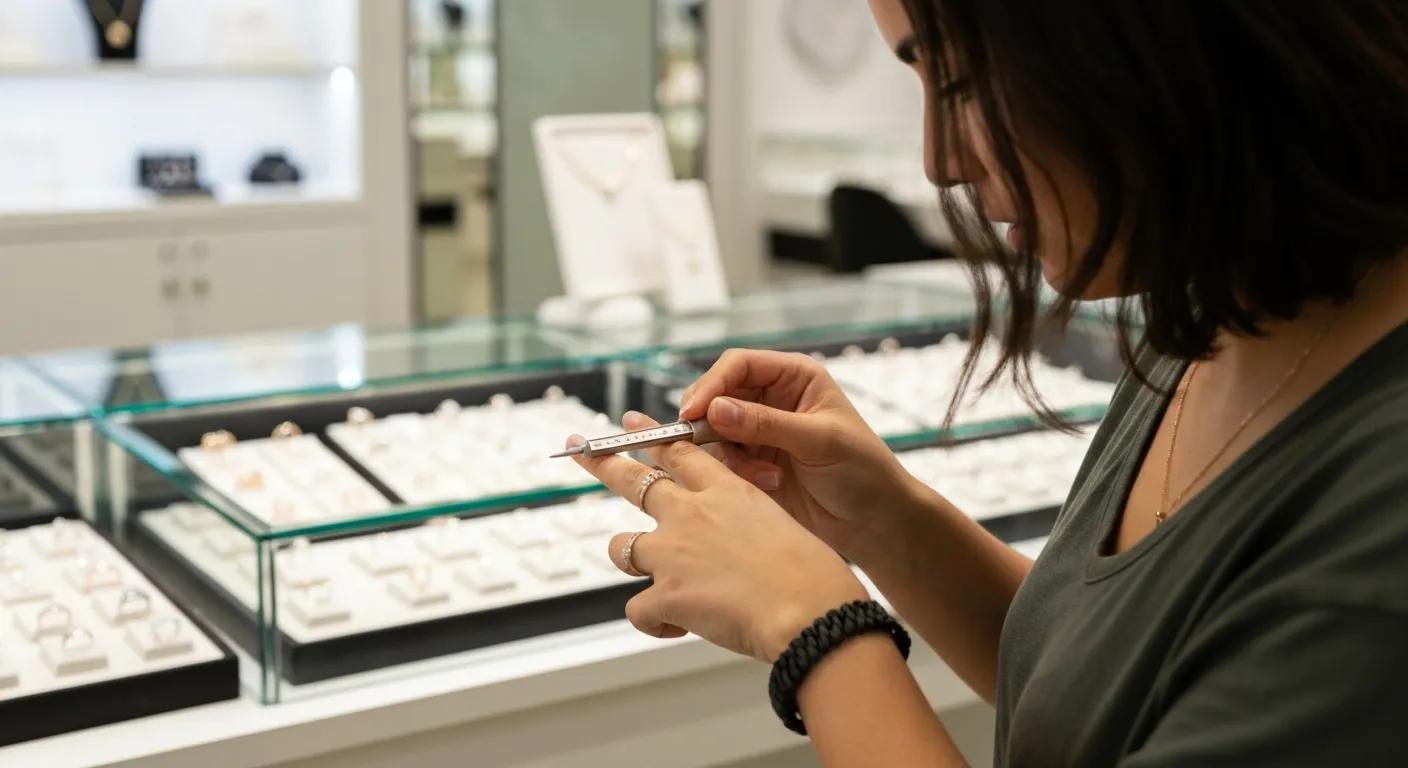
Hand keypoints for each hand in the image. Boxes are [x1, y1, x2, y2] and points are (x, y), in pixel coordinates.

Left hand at [567, 415, 868, 662]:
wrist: (811, 611)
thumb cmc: (814, 577)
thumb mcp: (783, 529)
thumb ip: (748, 529)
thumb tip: (737, 550)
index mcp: (727, 491)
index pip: (680, 451)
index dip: (652, 436)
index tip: (633, 423)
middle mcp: (692, 513)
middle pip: (634, 478)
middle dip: (602, 464)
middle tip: (580, 452)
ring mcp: (672, 552)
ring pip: (621, 547)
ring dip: (630, 560)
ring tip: (654, 580)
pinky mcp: (665, 595)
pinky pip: (637, 610)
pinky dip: (654, 622)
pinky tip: (677, 628)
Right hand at [677, 349, 915, 562]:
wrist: (873, 521)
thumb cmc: (863, 470)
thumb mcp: (819, 440)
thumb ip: (766, 423)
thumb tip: (715, 409)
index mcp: (793, 376)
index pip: (739, 364)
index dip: (712, 384)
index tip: (693, 411)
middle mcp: (771, 398)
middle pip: (717, 395)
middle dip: (709, 420)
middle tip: (699, 443)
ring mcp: (758, 431)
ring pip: (713, 431)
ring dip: (730, 455)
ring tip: (766, 476)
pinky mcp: (752, 463)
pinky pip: (722, 461)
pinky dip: (737, 473)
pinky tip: (770, 483)